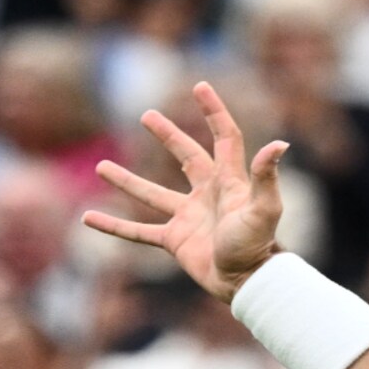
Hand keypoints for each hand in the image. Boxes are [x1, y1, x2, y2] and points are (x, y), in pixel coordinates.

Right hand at [82, 83, 289, 302]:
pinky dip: (114, 226)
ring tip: (101, 166)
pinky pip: (138, 232)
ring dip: (128, 181)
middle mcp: (208, 195)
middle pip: (187, 157)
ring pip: (153, 194)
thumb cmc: (257, 245)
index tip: (200, 87)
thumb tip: (280, 143)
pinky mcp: (175, 240)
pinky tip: (88, 218)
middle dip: (169, 135)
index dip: (214, 112)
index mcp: (229, 181)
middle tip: (147, 115)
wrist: (246, 282)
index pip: (224, 138)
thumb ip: (265, 177)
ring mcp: (189, 217)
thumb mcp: (263, 208)